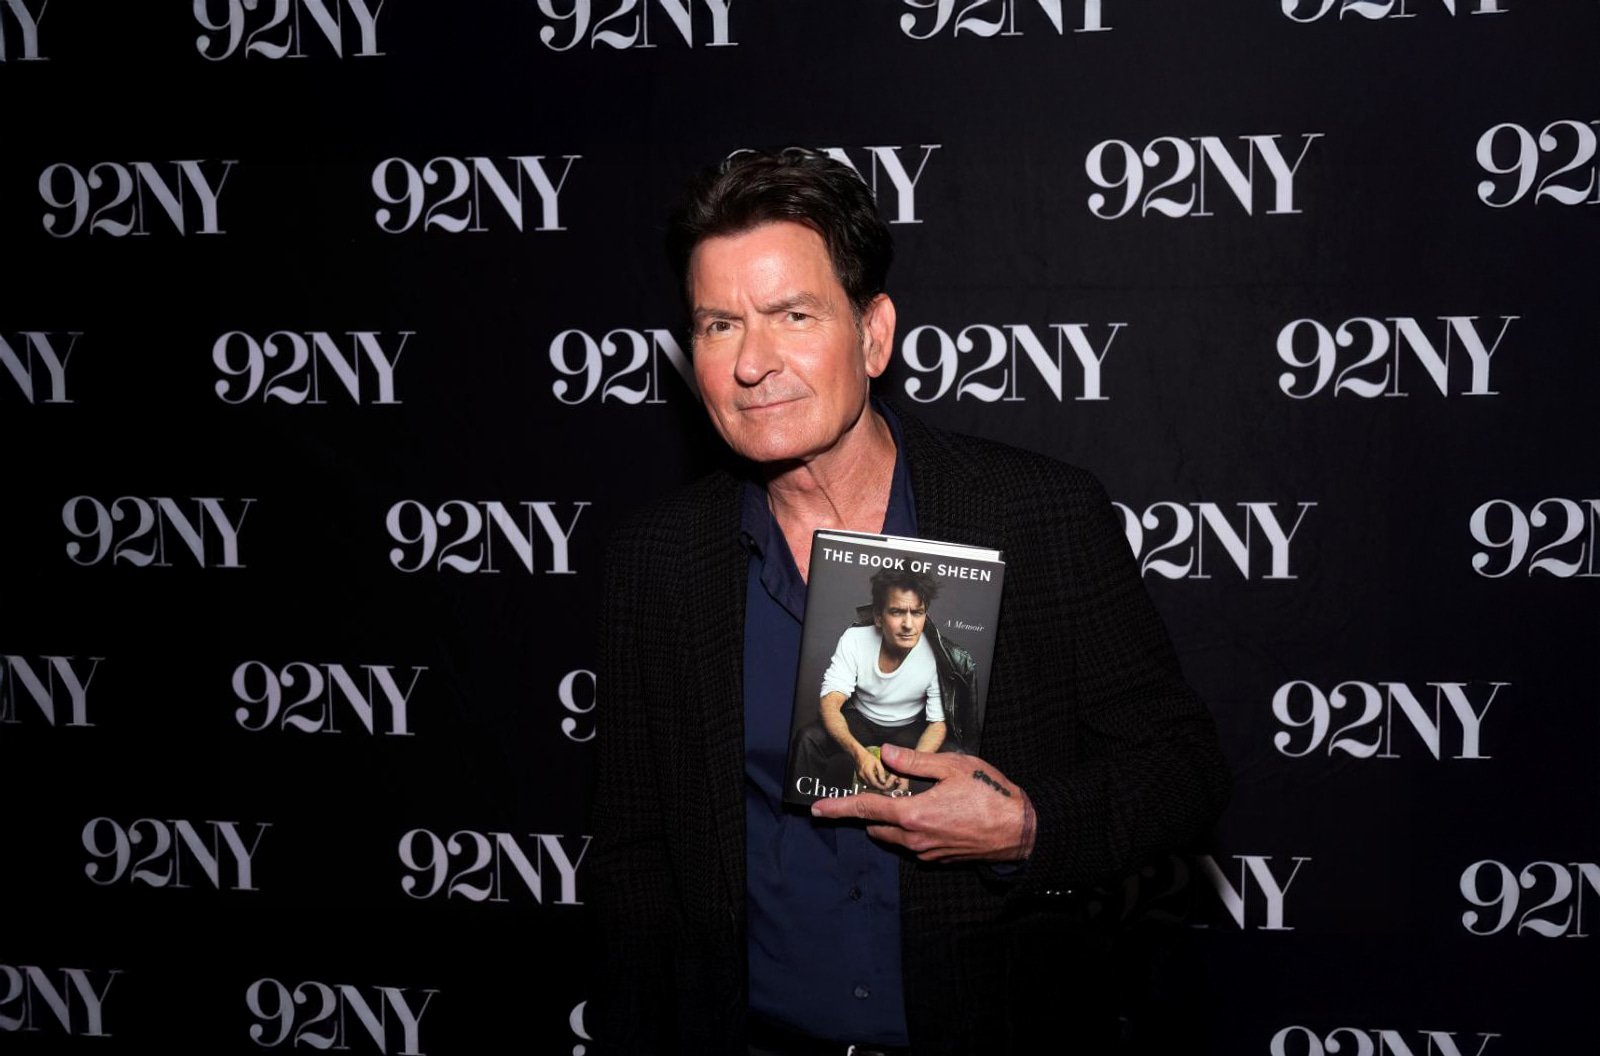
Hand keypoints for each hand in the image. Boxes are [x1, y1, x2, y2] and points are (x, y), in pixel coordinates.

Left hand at [812, 744, 1035, 861]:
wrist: (1020, 830)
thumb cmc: (990, 794)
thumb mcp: (953, 767)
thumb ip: (915, 762)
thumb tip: (885, 754)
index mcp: (913, 815)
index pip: (865, 811)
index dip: (839, 808)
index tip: (817, 809)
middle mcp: (914, 839)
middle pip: (876, 826)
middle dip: (872, 811)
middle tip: (887, 790)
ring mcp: (927, 852)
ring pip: (894, 837)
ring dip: (893, 820)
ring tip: (915, 798)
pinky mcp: (939, 858)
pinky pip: (913, 843)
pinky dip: (913, 829)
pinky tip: (935, 812)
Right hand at [853, 746, 897, 791]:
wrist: (858, 755)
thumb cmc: (868, 757)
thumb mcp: (877, 762)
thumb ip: (881, 772)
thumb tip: (884, 781)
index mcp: (867, 772)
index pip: (875, 784)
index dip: (882, 786)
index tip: (888, 785)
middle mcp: (863, 777)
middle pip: (873, 787)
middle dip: (881, 787)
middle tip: (888, 784)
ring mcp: (860, 778)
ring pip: (870, 787)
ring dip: (877, 786)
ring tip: (883, 782)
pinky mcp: (859, 779)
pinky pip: (867, 785)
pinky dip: (873, 785)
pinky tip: (877, 781)